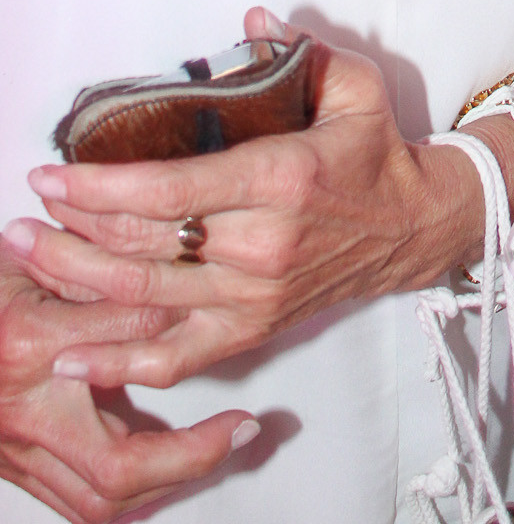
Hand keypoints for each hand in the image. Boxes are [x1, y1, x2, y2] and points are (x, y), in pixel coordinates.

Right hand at [0, 245, 257, 521]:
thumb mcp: (28, 262)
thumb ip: (93, 272)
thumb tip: (172, 283)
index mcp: (27, 345)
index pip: (124, 339)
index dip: (178, 329)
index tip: (224, 320)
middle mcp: (21, 411)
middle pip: (115, 467)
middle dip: (189, 458)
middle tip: (242, 431)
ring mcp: (16, 450)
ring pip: (99, 501)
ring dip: (167, 483)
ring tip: (220, 450)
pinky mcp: (15, 469)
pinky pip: (78, 503)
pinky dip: (131, 492)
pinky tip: (169, 468)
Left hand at [5, 11, 482, 390]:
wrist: (414, 227)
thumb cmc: (375, 153)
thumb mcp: (353, 85)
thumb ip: (299, 50)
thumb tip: (252, 20)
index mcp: (281, 178)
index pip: (173, 190)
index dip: (103, 186)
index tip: (51, 172)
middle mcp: (262, 245)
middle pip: (145, 245)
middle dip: (71, 228)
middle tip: (23, 210)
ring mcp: (255, 295)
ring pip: (148, 296)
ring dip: (78, 278)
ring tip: (27, 255)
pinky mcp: (253, 329)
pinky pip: (177, 355)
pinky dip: (121, 361)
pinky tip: (72, 354)